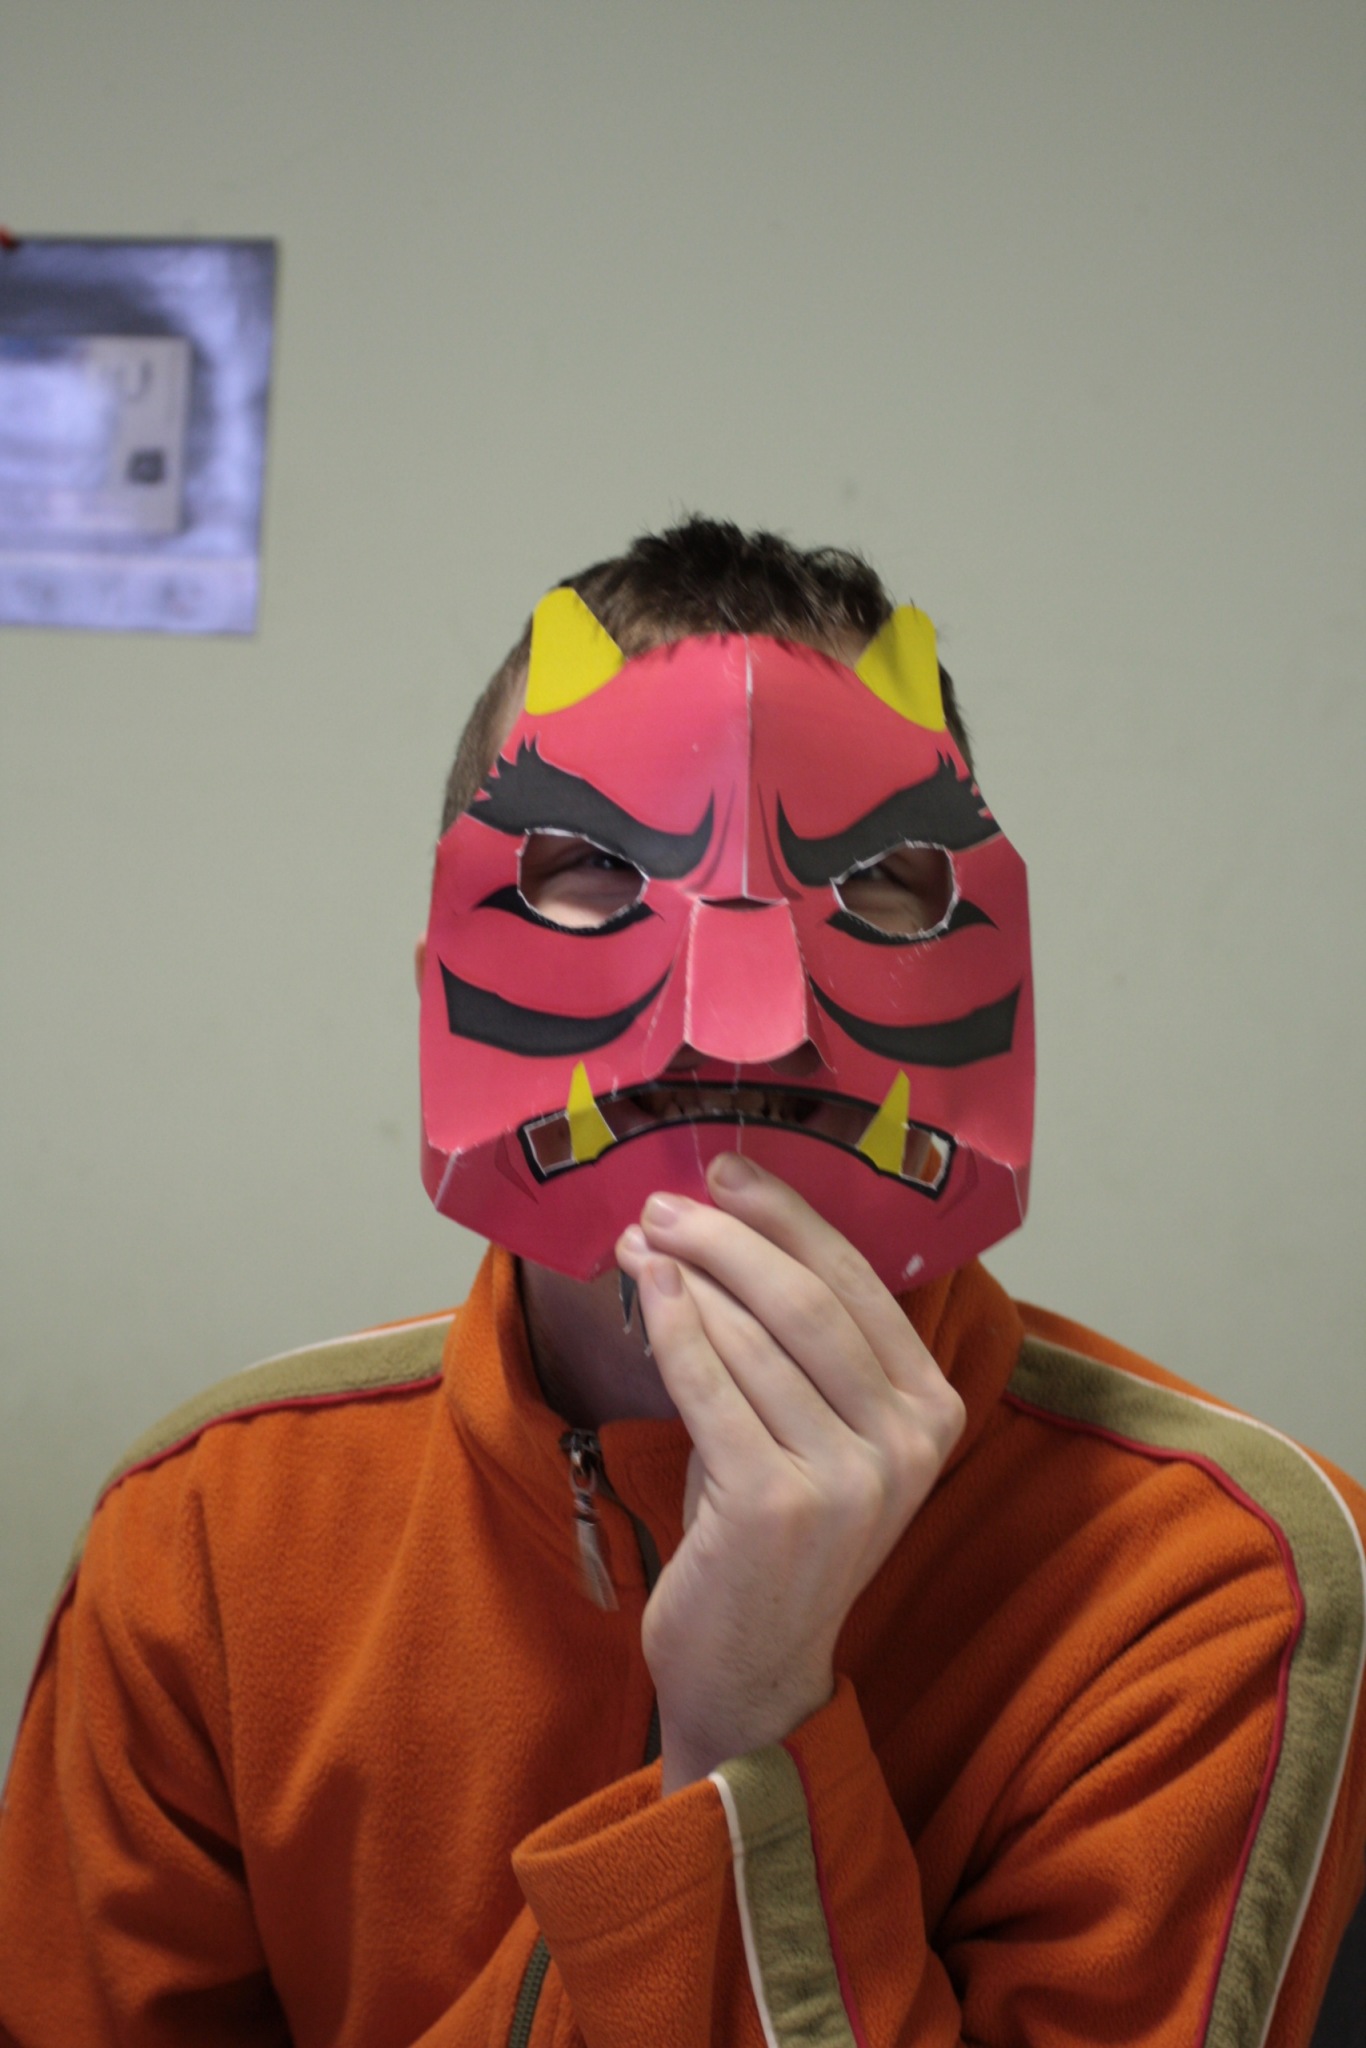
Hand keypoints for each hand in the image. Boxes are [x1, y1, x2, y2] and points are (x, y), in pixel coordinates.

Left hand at [615, 1154, 964, 1793]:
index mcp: (935, 1412)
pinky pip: (712, 1385)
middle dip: (727, 1236)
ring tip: (640, 1242)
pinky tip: (646, 1287)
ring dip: (688, 1273)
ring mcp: (848, 1478)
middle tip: (665, 1203)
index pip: (862, 1283)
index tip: (729, 1173)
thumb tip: (727, 1225)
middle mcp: (907, 1444)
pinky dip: (673, 1325)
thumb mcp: (819, 1434)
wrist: (752, 1669)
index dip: (790, 1217)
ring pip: (756, 1335)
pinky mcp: (776, 1504)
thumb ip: (804, 1348)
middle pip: (807, 1300)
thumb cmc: (775, 1536)